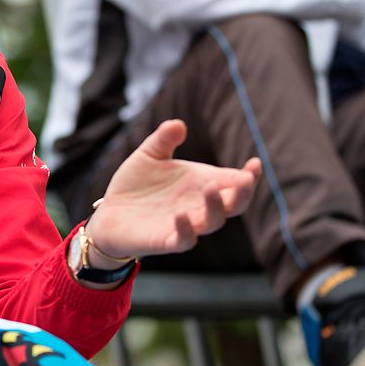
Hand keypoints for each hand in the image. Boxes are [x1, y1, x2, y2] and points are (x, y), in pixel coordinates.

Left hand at [84, 119, 261, 262]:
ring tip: (210, 188)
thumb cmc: (136, 184)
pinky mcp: (166, 240)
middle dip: (244, 193)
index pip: (235, 182)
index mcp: (203, 184)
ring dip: (216, 207)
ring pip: (213, 222)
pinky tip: (181, 214)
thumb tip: (178, 124)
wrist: (109, 213)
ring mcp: (186, 224)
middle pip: (234, 205)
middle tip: (246, 179)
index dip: (249, 175)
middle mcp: (199, 206)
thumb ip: (163, 139)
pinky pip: (184, 240)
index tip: (255, 163)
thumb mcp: (149, 155)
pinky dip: (186, 230)